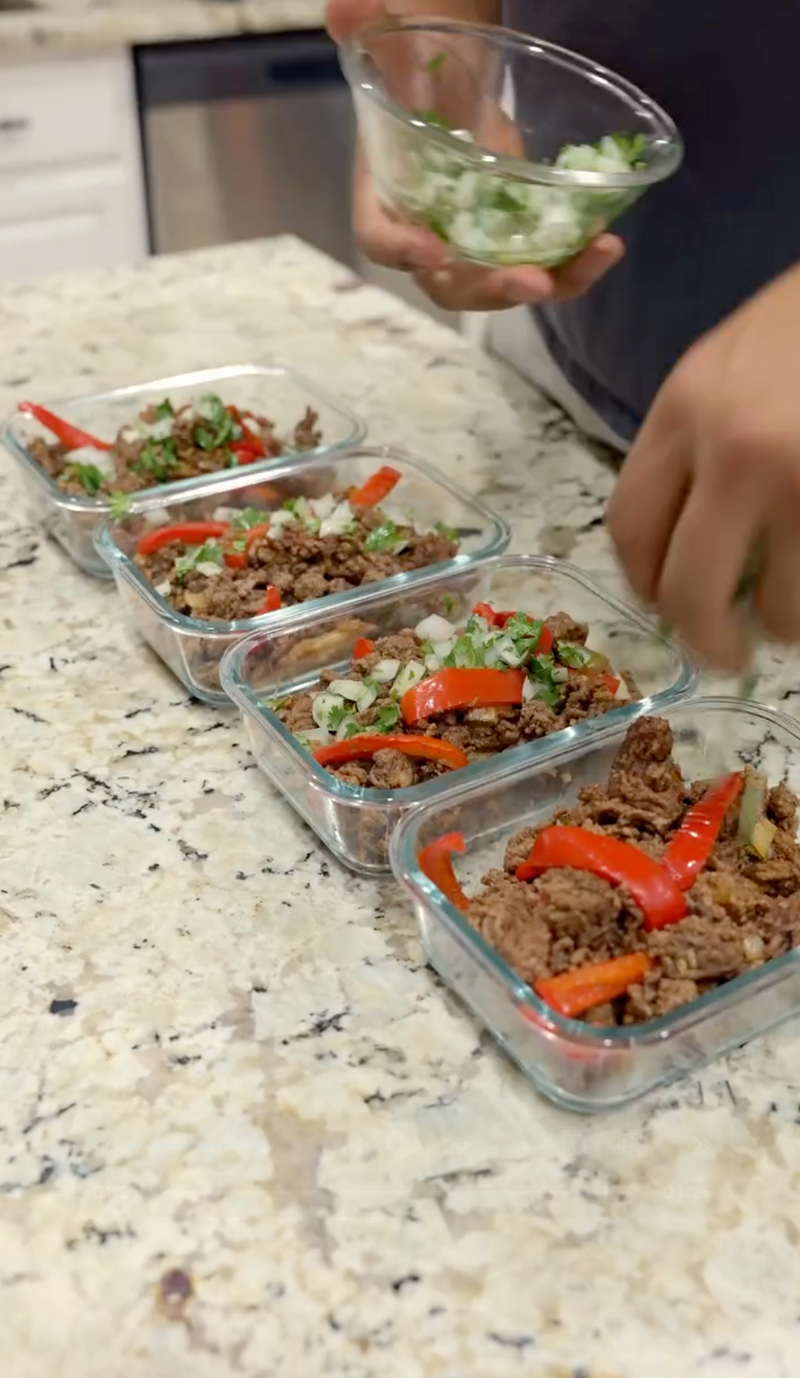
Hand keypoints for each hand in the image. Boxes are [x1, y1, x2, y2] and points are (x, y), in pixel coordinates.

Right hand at [326, 0, 623, 310]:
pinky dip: (575, 265)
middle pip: (451, 285)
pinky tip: (607, 244)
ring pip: (505, 284)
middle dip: (491, 288)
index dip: (403, 251)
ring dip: (551, 280)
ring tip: (595, 255)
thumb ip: (371, 36)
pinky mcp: (513, 240)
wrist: (446, 77)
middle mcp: (428, 237)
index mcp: (385, 200)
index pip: (381, 240)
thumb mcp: (393, 50)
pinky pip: (544, 266)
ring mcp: (474, 246)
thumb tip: (345, 6)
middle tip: (530, 281)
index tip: (433, 250)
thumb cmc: (411, 71)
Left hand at [607, 263, 799, 667]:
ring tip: (789, 616)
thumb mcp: (724, 363)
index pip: (630, 527)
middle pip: (690, 589)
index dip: (644, 584)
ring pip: (778, 607)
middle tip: (724, 653)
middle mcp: (734, 449)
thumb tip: (678, 546)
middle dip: (706, 640)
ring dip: (783, 627)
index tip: (664, 605)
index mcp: (684, 409)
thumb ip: (689, 446)